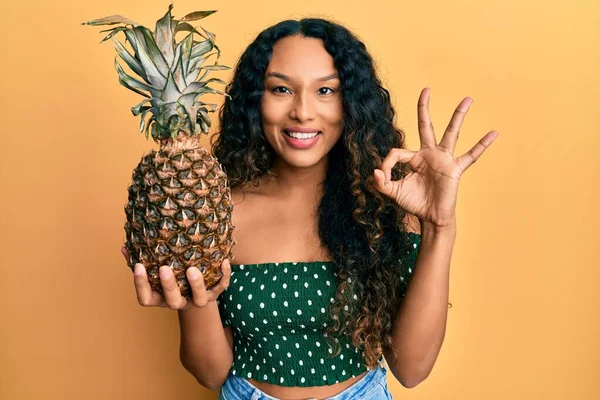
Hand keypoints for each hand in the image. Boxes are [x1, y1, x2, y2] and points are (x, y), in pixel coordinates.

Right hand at [121, 246, 230, 309]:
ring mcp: (196, 300)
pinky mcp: (214, 294)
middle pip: (172, 301)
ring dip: (196, 285)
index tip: (139, 266)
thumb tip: (125, 247)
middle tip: (164, 268)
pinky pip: (221, 288)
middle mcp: (179, 301)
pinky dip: (223, 276)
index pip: (146, 298)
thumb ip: (139, 260)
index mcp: (161, 298)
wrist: (196, 288)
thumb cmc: (171, 276)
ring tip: (192, 269)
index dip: (141, 285)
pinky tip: (223, 261)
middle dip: (168, 285)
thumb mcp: (154, 270)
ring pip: (199, 300)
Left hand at [373, 87, 498, 227]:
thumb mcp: (393, 192)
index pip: (397, 152)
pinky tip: (493, 133)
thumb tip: (374, 171)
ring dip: (459, 116)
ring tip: (468, 99)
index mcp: (414, 158)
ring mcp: (443, 159)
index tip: (383, 176)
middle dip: (424, 108)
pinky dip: (482, 145)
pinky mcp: (455, 169)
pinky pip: (471, 155)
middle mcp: (429, 154)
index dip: (387, 163)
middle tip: (426, 90)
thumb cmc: (414, 203)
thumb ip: (381, 183)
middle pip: (426, 126)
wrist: (431, 218)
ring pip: (451, 133)